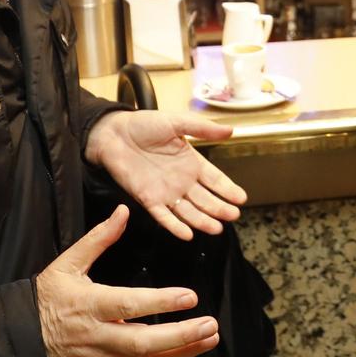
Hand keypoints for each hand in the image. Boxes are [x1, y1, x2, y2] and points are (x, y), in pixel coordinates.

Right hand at [35, 206, 219, 356]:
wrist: (19, 343)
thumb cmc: (45, 300)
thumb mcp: (66, 265)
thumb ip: (98, 239)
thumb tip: (123, 212)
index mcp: (87, 305)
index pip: (128, 304)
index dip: (160, 302)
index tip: (190, 296)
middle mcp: (96, 336)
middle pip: (142, 342)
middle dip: (181, 336)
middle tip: (210, 324)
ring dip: (183, 354)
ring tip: (210, 339)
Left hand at [87, 108, 247, 240]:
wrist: (114, 134)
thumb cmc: (144, 124)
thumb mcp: (176, 122)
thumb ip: (202, 128)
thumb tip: (230, 130)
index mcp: (191, 162)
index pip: (215, 180)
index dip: (228, 189)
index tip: (241, 198)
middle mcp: (182, 180)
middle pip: (205, 199)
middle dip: (220, 208)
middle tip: (233, 215)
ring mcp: (166, 192)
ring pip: (189, 211)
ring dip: (202, 221)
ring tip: (217, 228)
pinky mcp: (148, 200)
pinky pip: (164, 217)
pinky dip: (175, 226)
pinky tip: (188, 234)